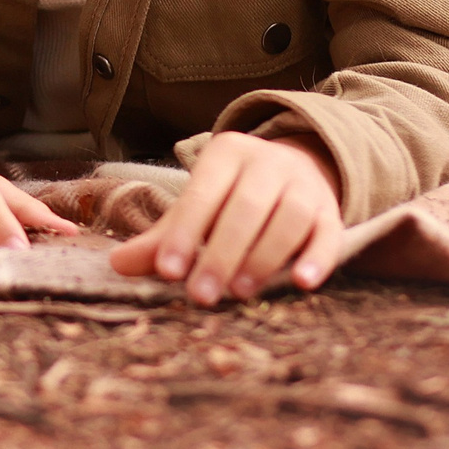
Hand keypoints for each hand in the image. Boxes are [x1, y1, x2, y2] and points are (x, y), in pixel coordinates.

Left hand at [109, 132, 343, 303]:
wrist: (299, 167)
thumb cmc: (233, 197)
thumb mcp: (198, 207)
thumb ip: (162, 237)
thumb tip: (117, 266)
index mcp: (225, 154)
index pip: (201, 195)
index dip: (183, 233)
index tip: (168, 272)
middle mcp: (267, 163)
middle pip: (245, 208)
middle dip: (220, 253)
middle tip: (201, 295)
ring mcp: (304, 185)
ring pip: (287, 218)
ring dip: (263, 257)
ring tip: (240, 291)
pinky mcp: (330, 211)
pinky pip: (328, 233)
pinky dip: (317, 258)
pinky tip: (302, 283)